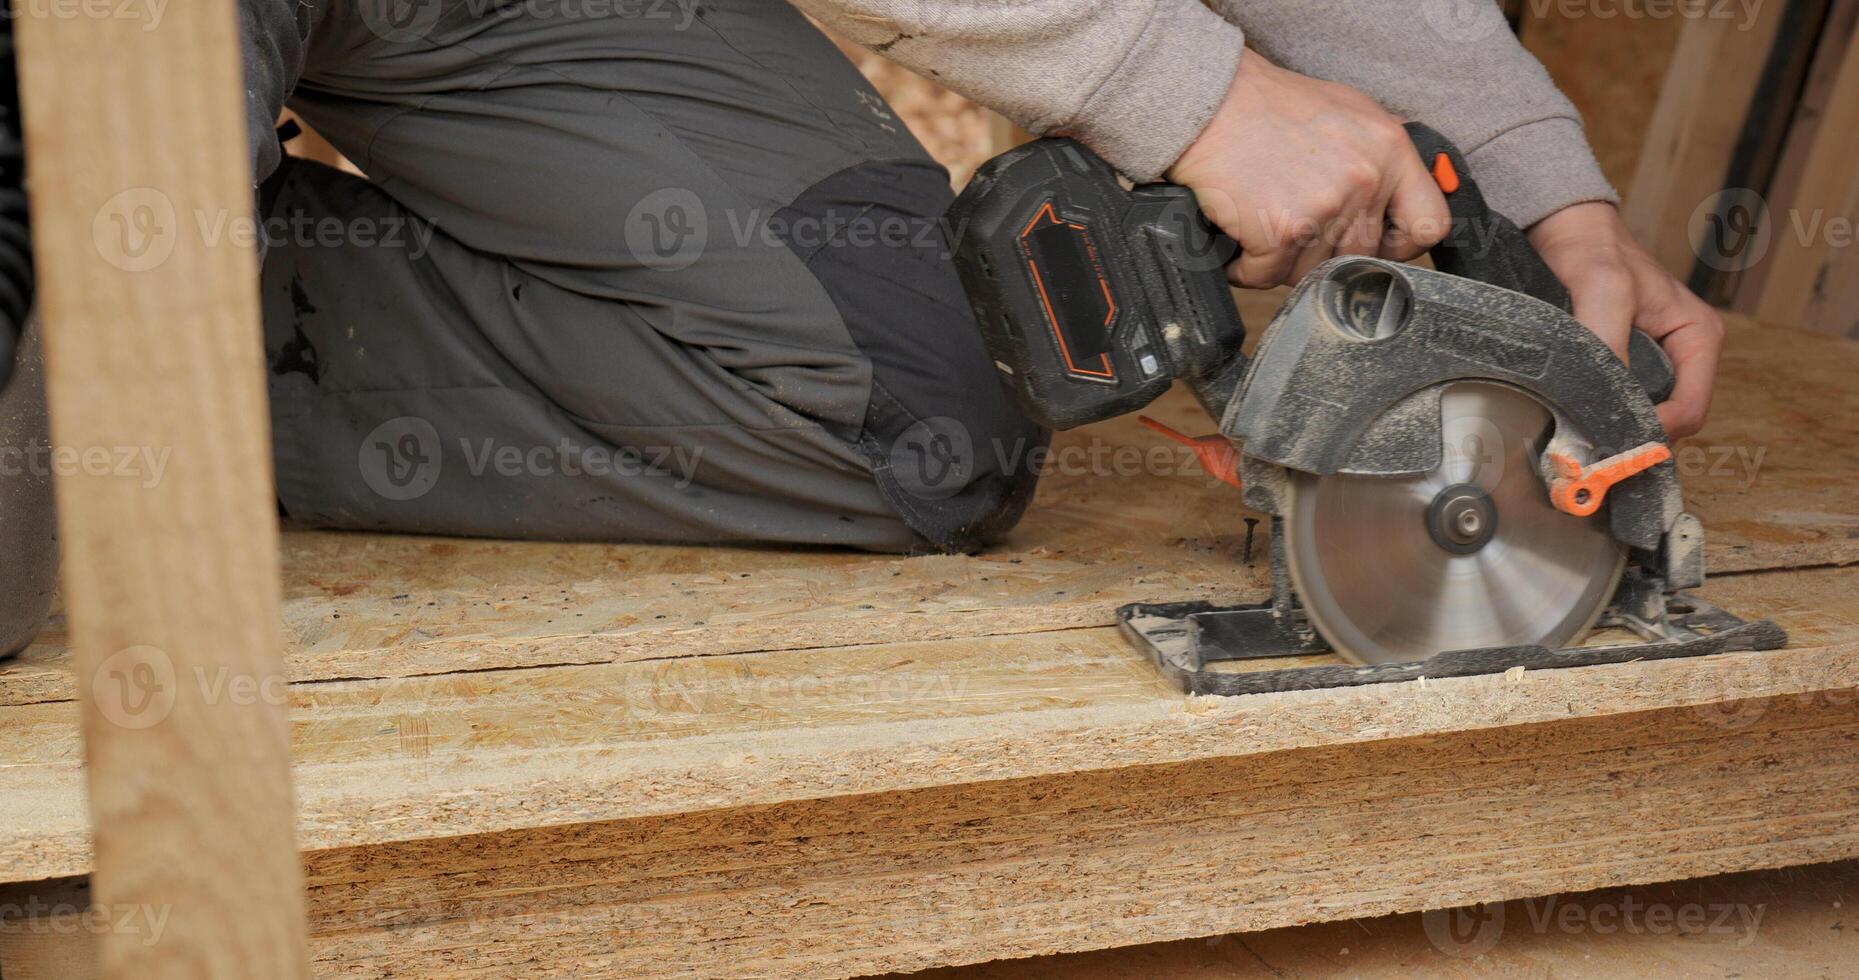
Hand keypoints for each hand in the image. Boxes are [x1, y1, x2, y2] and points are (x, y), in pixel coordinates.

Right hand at [1165, 50, 1450, 287]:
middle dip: (1323, 254)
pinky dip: (1246, 266)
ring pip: (1311, 273)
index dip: (1401, 247)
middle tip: (1294, 229)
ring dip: (1280, 261)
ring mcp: (1324, 208)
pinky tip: (1238, 238)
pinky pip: (1267, 277)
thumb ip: (1379, 162)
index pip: (1429, 225)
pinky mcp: (1282, 231)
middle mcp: (1364, 180)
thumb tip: (1395, 209)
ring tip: (1260, 224)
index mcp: (1389, 151)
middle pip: (1359, 258)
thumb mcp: (1348, 115)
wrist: (1211, 100)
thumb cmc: (1269, 107)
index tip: (1377, 247)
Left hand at [1529, 202, 1724, 438]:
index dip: (1655, 431)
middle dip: (1633, 433)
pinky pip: (1620, 404)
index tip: (1612, 440)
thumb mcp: (1604, 289)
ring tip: (1577, 428)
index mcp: (1698, 338)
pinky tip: (1572, 413)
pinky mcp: (1628, 366)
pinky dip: (1600, 412)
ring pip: (1643, 416)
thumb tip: (1604, 399)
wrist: (1566, 232)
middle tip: (1588, 442)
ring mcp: (1657, 364)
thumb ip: (1608, 343)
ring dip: (1615, 425)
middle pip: (1669, 421)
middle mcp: (1684, 356)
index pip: (1691, 410)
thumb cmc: (1593, 251)